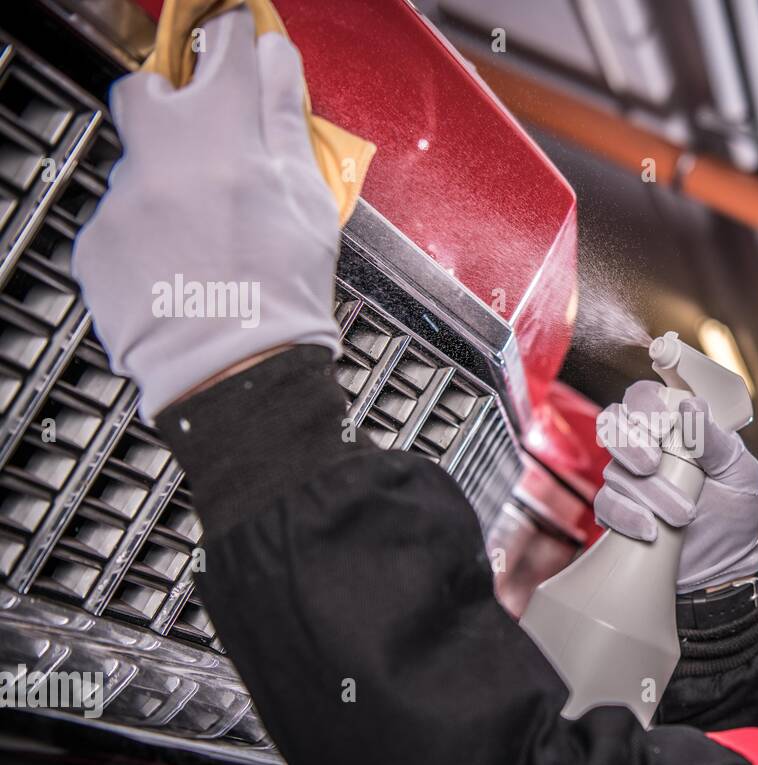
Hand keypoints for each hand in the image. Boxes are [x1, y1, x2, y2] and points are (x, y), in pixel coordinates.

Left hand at [71, 8, 340, 421]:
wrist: (235, 374)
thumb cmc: (281, 295)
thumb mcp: (309, 202)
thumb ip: (287, 120)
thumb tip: (275, 60)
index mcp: (223, 135)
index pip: (222, 49)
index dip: (230, 44)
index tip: (234, 47)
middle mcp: (162, 155)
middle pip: (148, 93)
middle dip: (170, 105)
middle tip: (203, 142)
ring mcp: (122, 199)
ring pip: (137, 168)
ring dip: (165, 187)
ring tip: (204, 239)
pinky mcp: (96, 242)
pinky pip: (118, 221)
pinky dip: (145, 237)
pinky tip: (178, 268)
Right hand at [594, 380, 757, 592]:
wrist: (727, 565)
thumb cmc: (736, 509)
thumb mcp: (739, 472)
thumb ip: (716, 441)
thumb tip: (691, 406)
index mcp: (676, 426)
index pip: (645, 396)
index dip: (644, 400)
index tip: (659, 417)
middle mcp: (647, 445)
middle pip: (614, 422)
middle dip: (630, 441)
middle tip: (654, 462)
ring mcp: (629, 478)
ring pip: (614, 468)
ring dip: (647, 490)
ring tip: (684, 514)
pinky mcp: (619, 512)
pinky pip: (606, 505)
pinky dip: (627, 515)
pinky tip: (652, 529)